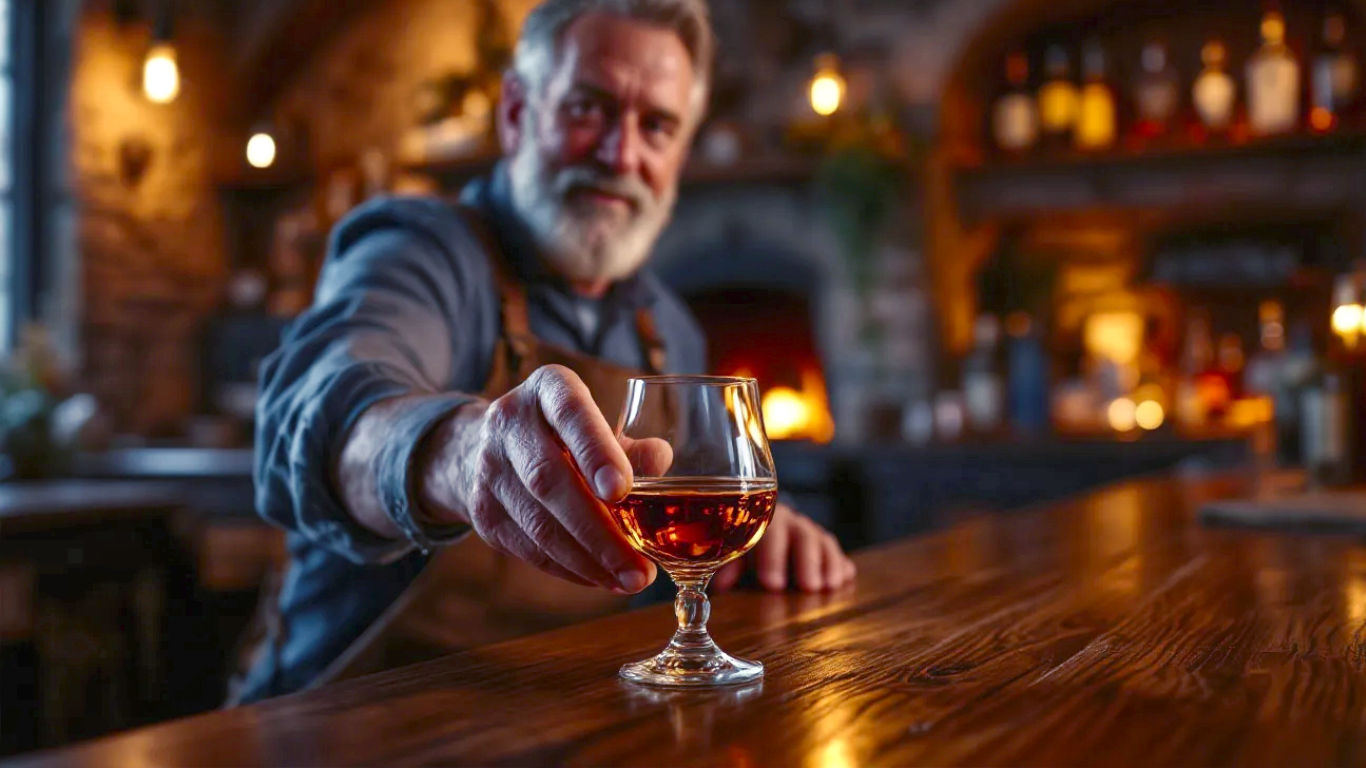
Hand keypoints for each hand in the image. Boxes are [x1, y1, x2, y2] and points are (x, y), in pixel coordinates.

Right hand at [418, 364, 655, 592]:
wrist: (482, 448)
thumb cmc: (563, 436)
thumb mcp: (597, 426)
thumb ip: (631, 447)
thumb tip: (660, 461)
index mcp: (548, 389)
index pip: (570, 413)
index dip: (595, 451)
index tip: (621, 489)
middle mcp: (510, 422)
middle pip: (549, 480)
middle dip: (599, 530)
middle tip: (640, 568)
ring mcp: (489, 469)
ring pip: (538, 523)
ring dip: (589, 560)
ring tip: (630, 580)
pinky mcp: (483, 512)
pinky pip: (528, 548)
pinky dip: (570, 568)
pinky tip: (602, 578)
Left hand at [712, 503, 855, 592]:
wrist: (759, 523)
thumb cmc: (743, 542)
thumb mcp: (734, 551)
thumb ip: (729, 564)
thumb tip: (720, 585)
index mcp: (763, 520)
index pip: (768, 533)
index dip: (772, 558)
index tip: (772, 584)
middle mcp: (789, 522)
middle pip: (801, 535)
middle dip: (806, 561)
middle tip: (809, 587)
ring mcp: (809, 531)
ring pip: (823, 540)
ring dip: (829, 562)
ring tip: (831, 586)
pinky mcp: (824, 544)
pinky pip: (835, 550)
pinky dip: (841, 563)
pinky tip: (847, 577)